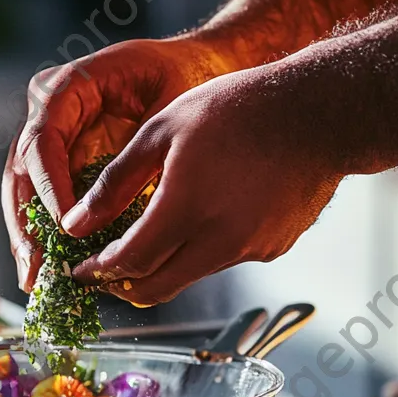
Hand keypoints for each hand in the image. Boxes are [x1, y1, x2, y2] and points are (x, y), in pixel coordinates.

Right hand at [3, 37, 231, 291]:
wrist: (194, 70)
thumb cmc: (183, 79)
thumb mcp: (166, 109)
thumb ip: (136, 151)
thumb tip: (113, 208)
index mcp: (65, 87)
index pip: (42, 141)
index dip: (49, 187)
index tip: (66, 226)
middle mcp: (47, 112)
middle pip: (20, 173)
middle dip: (26, 225)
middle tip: (35, 267)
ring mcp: (51, 139)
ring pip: (23, 193)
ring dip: (28, 238)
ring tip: (34, 279)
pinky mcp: (63, 165)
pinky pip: (45, 202)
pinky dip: (46, 236)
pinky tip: (48, 270)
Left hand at [62, 62, 346, 305]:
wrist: (322, 112)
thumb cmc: (238, 108)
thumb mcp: (162, 130)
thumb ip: (114, 183)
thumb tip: (76, 224)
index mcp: (186, 208)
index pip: (129, 264)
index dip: (99, 271)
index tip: (81, 268)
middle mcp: (219, 241)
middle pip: (156, 288)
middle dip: (123, 286)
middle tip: (104, 272)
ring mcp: (250, 249)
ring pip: (190, 274)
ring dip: (163, 264)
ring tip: (150, 235)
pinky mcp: (273, 248)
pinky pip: (224, 259)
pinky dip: (202, 250)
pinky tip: (205, 215)